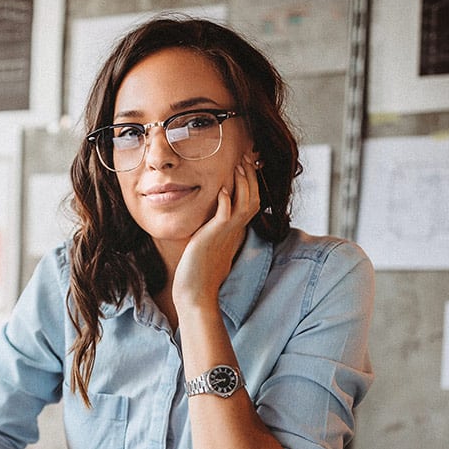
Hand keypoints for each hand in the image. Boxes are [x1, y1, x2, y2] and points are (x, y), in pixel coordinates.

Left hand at [172, 152, 261, 308]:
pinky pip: (225, 215)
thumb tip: (211, 223)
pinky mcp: (214, 237)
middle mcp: (235, 231)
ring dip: (243, 183)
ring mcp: (226, 234)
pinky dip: (226, 201)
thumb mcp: (209, 245)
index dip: (252, 183)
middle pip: (254, 198)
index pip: (252, 202)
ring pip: (245, 203)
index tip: (248, 165)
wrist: (195, 292)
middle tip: (248, 157)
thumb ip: (213, 231)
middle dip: (252, 176)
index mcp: (235, 231)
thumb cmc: (198, 272)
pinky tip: (223, 189)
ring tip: (239, 164)